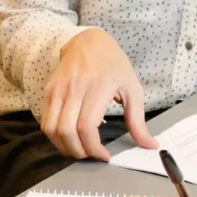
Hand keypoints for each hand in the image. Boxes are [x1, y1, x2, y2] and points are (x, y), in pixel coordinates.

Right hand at [41, 29, 157, 160]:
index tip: (104, 156)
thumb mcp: (133, 89)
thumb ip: (138, 121)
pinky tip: (70, 138)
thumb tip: (150, 145)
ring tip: (80, 150)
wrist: (88, 41)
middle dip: (79, 152)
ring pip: (52, 129)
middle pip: (67, 131)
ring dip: (64, 147)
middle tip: (92, 155)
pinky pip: (46, 122)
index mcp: (98, 87)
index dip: (93, 148)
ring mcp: (58, 90)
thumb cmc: (114, 65)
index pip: (87, 126)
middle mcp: (74, 88)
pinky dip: (55, 137)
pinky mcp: (49, 91)